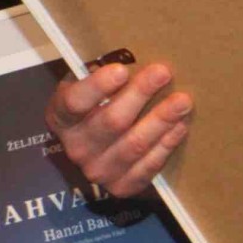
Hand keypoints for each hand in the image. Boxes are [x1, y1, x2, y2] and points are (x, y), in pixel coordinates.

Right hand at [46, 61, 191, 195]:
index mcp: (60, 117)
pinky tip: (179, 126)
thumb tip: (128, 55)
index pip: (75, 102)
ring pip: (134, 144)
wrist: (95, 148)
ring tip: (182, 101)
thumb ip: (96, 73)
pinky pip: (148, 166)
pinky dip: (166, 145)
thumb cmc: (93, 106)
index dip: (97, 87)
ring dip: (161, 121)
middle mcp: (75, 147)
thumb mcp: (83, 86)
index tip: (121, 69)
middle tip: (163, 73)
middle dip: (139, 95)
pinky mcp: (120, 186)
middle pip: (111, 122)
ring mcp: (97, 170)